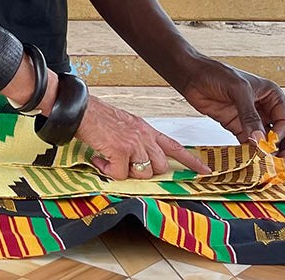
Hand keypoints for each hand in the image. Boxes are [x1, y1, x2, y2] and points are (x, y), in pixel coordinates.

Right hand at [75, 95, 211, 179]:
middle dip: (146, 171)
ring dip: (126, 172)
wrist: (80, 110)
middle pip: (161, 165)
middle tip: (126, 165)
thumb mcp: (123, 123)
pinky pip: (121, 174)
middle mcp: (143, 135)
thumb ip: (134, 139)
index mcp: (145, 128)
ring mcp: (133, 143)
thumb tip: (136, 159)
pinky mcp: (121, 151)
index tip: (204, 170)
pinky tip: (100, 159)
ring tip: (109, 160)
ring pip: (144, 172)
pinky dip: (108, 171)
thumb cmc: (96, 116)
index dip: (190, 160)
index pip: (174, 145)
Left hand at [179, 56, 284, 159]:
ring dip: (269, 154)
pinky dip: (251, 154)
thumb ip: (249, 114)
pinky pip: (249, 143)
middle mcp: (265, 108)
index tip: (271, 144)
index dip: (281, 135)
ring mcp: (251, 119)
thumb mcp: (237, 89)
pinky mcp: (237, 127)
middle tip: (281, 162)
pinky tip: (250, 163)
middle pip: (283, 134)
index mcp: (272, 96)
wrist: (191, 76)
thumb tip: (260, 139)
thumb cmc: (216, 73)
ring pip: (267, 141)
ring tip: (267, 166)